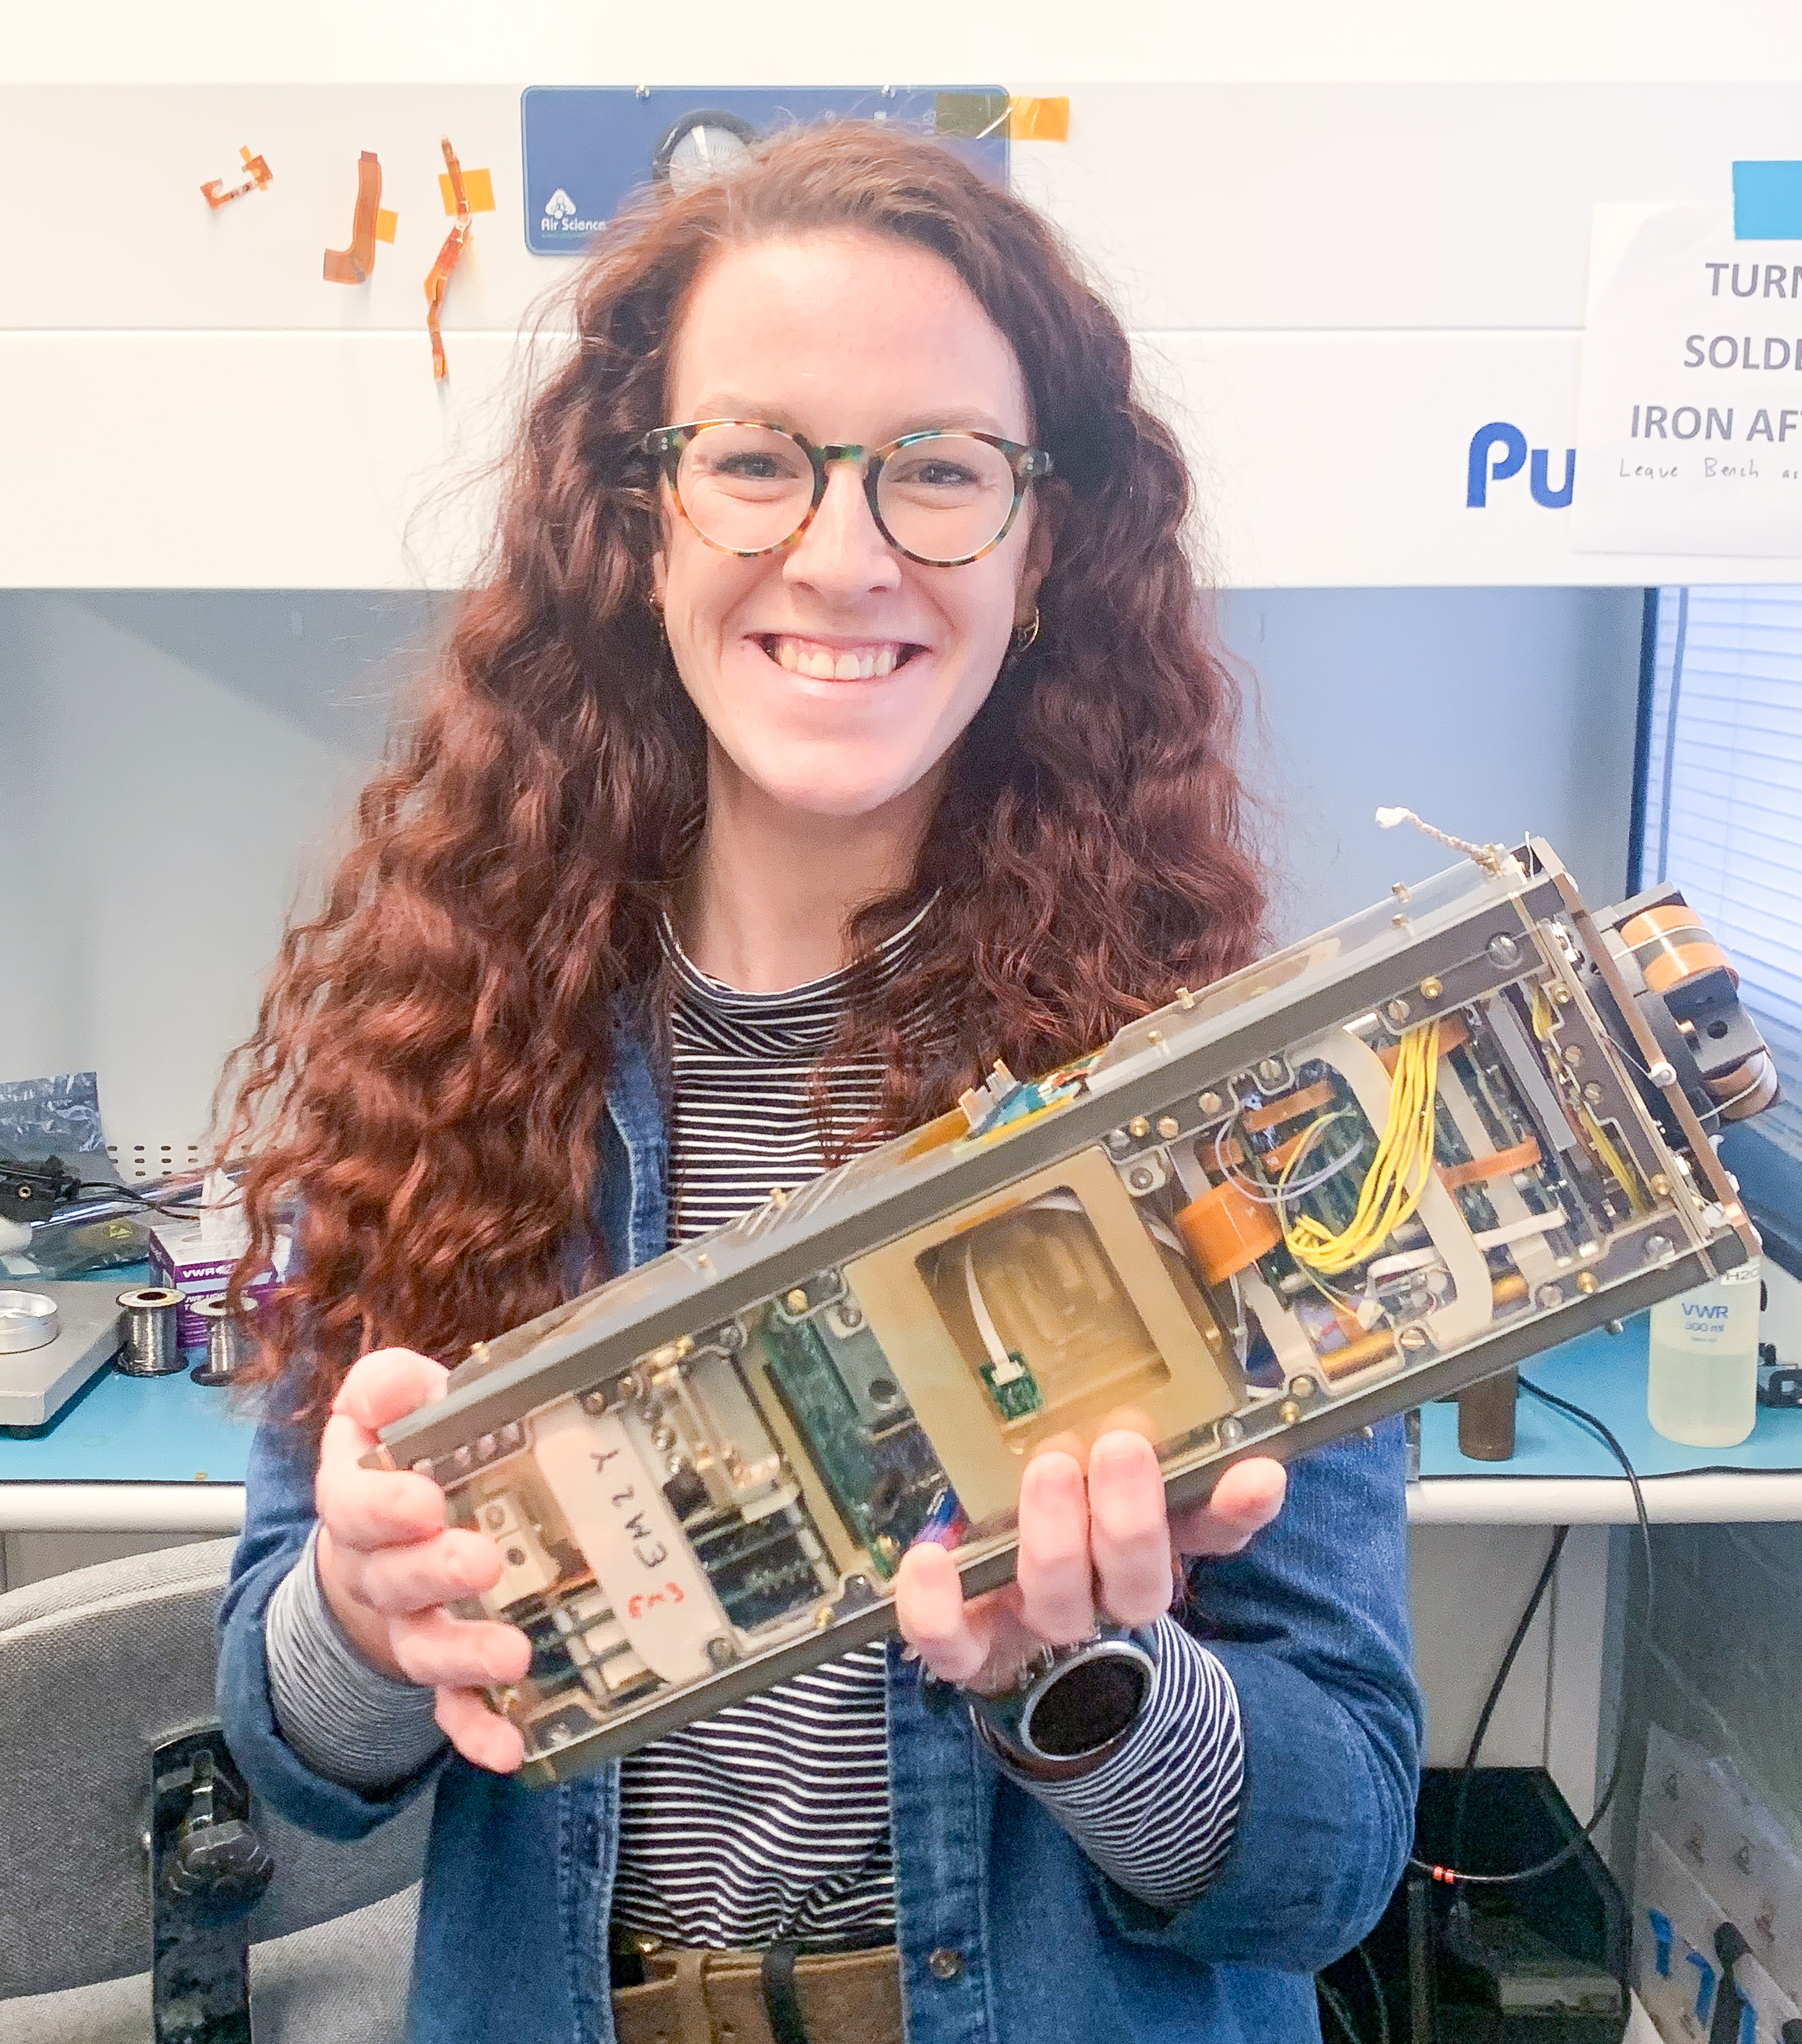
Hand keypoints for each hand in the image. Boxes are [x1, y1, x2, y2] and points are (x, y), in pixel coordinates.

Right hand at [313, 1348, 531, 1772]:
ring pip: (424, 1647)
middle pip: (392, 1579)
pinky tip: (511, 1745)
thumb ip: (390, 1388)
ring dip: (464, 1655)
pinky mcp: (442, 1669)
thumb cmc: (398, 1466)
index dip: (383, 1505)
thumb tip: (398, 1381)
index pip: (352, 1502)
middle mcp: (377, 1569)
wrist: (377, 1545)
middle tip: (482, 1561)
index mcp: (358, 1501)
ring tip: (513, 1655)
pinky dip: (477, 1728)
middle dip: (434, 1571)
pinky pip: (452, 1705)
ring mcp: (408, 1624)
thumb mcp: (386, 1413)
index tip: (424, 1498)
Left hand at [893, 1425, 1286, 1695]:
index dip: (1235, 1511)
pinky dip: (937, 1608)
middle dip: (1130, 1521)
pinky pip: (953, 1644)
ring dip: (1055, 1544)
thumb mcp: (1118, 1491)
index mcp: (1147, 1553)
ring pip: (1057, 1606)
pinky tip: (928, 1558)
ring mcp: (1035, 1627)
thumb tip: (1259, 1466)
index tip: (1257, 1473)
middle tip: (1119, 1448)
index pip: (1209, 1536)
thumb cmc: (1067, 1533)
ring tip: (1049, 1471)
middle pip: (1135, 1585)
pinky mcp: (973, 1652)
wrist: (1008, 1639)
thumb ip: (1177, 1477)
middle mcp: (1100, 1599)